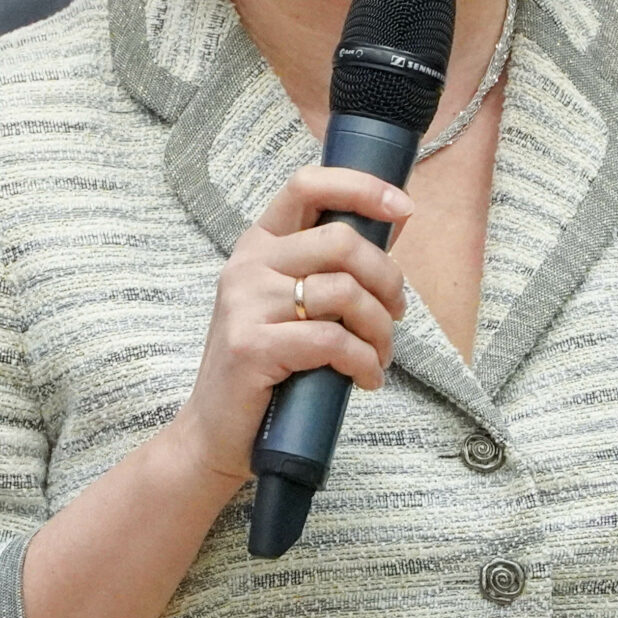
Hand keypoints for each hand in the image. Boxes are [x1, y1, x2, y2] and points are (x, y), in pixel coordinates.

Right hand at [166, 166, 413, 482]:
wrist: (215, 431)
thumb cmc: (267, 365)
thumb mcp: (296, 303)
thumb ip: (335, 264)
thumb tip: (395, 218)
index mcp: (259, 244)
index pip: (307, 185)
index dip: (362, 187)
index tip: (402, 207)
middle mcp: (247, 265)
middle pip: (342, 241)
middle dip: (387, 278)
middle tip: (395, 314)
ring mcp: (246, 305)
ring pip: (345, 293)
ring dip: (380, 330)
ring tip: (379, 356)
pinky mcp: (252, 347)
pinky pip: (333, 341)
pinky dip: (364, 362)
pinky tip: (366, 379)